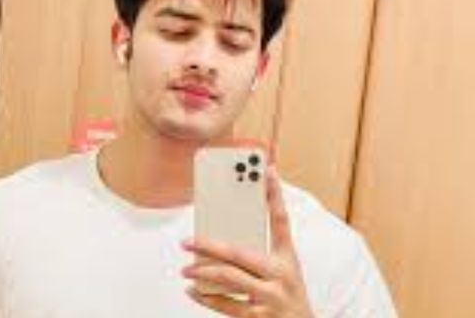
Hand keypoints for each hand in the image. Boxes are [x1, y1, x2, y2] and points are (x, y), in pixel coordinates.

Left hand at [181, 165, 313, 317]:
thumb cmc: (288, 294)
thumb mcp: (284, 270)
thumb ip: (260, 252)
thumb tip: (222, 238)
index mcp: (288, 258)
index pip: (280, 219)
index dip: (274, 193)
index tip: (266, 169)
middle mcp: (281, 275)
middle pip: (240, 253)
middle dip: (209, 245)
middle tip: (187, 241)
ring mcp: (270, 298)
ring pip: (229, 279)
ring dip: (201, 272)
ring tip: (185, 269)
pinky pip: (226, 305)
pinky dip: (206, 298)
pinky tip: (193, 291)